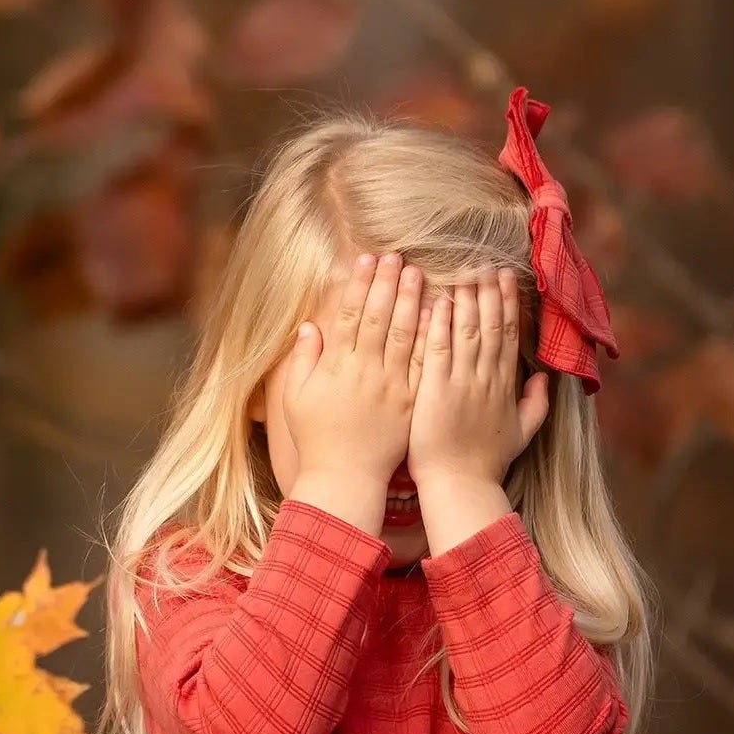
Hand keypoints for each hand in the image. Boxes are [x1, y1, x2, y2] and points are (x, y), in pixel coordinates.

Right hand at [283, 253, 427, 495]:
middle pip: (379, 318)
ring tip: (418, 273)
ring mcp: (391, 387)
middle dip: (387, 283)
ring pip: (404, 335)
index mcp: (337, 367)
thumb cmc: (317, 439)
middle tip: (397, 255)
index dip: (359, 285)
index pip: (350, 315)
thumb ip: (303, 360)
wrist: (345, 478)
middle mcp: (366, 372)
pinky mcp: (410, 403)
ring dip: (411, 301)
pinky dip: (430, 338)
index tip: (366, 260)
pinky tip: (437, 315)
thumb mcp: (297, 398)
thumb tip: (307, 326)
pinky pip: (423, 365)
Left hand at [408, 266, 550, 497]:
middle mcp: (486, 379)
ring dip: (466, 298)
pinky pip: (439, 349)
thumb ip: (536, 404)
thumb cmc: (486, 464)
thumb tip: (546, 379)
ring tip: (464, 270)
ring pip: (466, 331)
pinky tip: (438, 301)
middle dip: (489, 291)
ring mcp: (461, 383)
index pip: (508, 335)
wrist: (460, 486)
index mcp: (504, 386)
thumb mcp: (522, 434)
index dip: (508, 304)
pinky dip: (439, 324)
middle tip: (486, 262)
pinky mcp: (436, 390)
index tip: (506, 278)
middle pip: (490, 325)